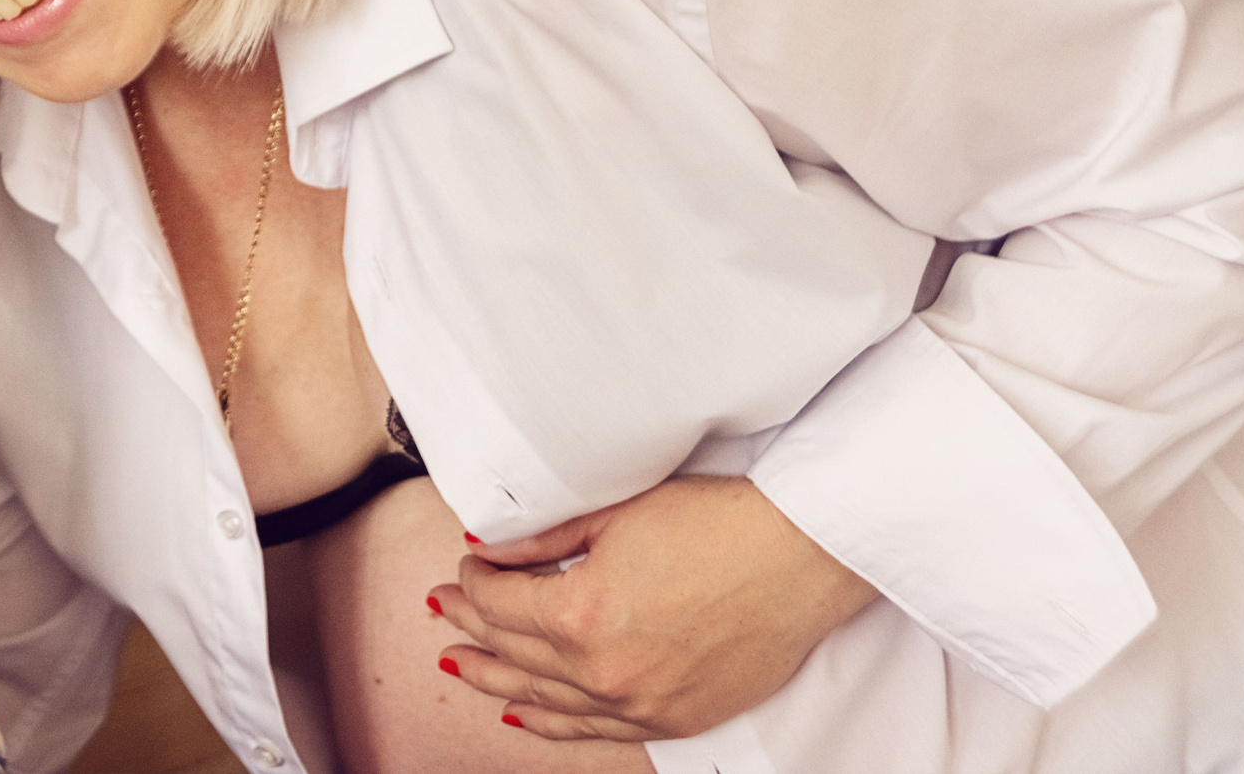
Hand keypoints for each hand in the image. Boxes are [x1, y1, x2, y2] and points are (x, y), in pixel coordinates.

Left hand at [427, 476, 876, 741]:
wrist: (799, 556)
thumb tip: (488, 550)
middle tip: (444, 609)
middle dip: (472, 627)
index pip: (500, 604)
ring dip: (498, 678)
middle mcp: (603, 670)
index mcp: (580, 613)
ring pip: (546, 699)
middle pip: (515, 652)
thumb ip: (542, 540)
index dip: (476, 581)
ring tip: (461, 662)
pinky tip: (524, 713)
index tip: (468, 565)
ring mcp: (640, 703)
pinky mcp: (674, 719)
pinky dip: (553, 722)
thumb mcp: (613, 514)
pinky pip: (595, 730)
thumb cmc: (716, 522)